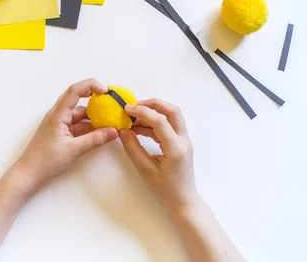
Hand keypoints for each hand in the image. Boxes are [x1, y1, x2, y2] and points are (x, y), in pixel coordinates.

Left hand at [14, 79, 118, 190]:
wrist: (29, 173)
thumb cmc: (46, 161)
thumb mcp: (74, 149)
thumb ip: (95, 139)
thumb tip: (113, 131)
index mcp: (57, 114)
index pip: (74, 90)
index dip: (91, 86)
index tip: (106, 91)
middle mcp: (58, 114)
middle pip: (77, 98)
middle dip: (94, 97)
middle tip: (110, 101)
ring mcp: (59, 123)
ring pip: (79, 113)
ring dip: (93, 116)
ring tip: (109, 120)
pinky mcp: (61, 131)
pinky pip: (77, 124)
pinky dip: (89, 126)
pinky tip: (100, 132)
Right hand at [120, 99, 198, 213]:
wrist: (183, 201)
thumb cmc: (165, 189)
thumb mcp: (146, 170)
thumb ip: (133, 148)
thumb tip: (122, 130)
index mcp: (176, 148)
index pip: (160, 121)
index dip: (142, 111)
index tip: (126, 109)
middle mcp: (183, 140)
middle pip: (172, 111)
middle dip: (153, 104)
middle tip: (134, 105)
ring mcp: (184, 141)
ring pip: (171, 117)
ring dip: (153, 113)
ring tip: (132, 118)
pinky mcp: (180, 143)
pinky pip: (168, 126)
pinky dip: (154, 123)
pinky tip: (139, 128)